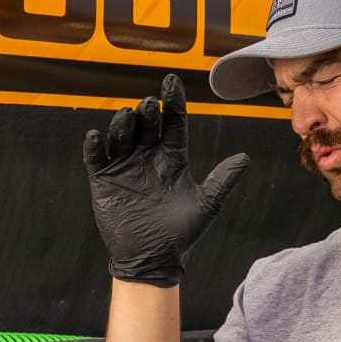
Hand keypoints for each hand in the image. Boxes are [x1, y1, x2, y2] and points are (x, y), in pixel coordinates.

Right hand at [83, 74, 249, 286]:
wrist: (153, 260)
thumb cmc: (181, 234)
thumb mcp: (206, 206)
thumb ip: (222, 181)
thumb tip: (245, 158)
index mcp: (172, 157)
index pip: (174, 122)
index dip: (173, 102)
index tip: (172, 82)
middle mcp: (148, 156)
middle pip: (146, 125)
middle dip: (147, 112)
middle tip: (149, 105)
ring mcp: (124, 166)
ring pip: (121, 136)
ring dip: (123, 124)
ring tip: (128, 117)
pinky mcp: (103, 180)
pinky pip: (96, 158)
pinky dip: (95, 146)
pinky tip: (97, 137)